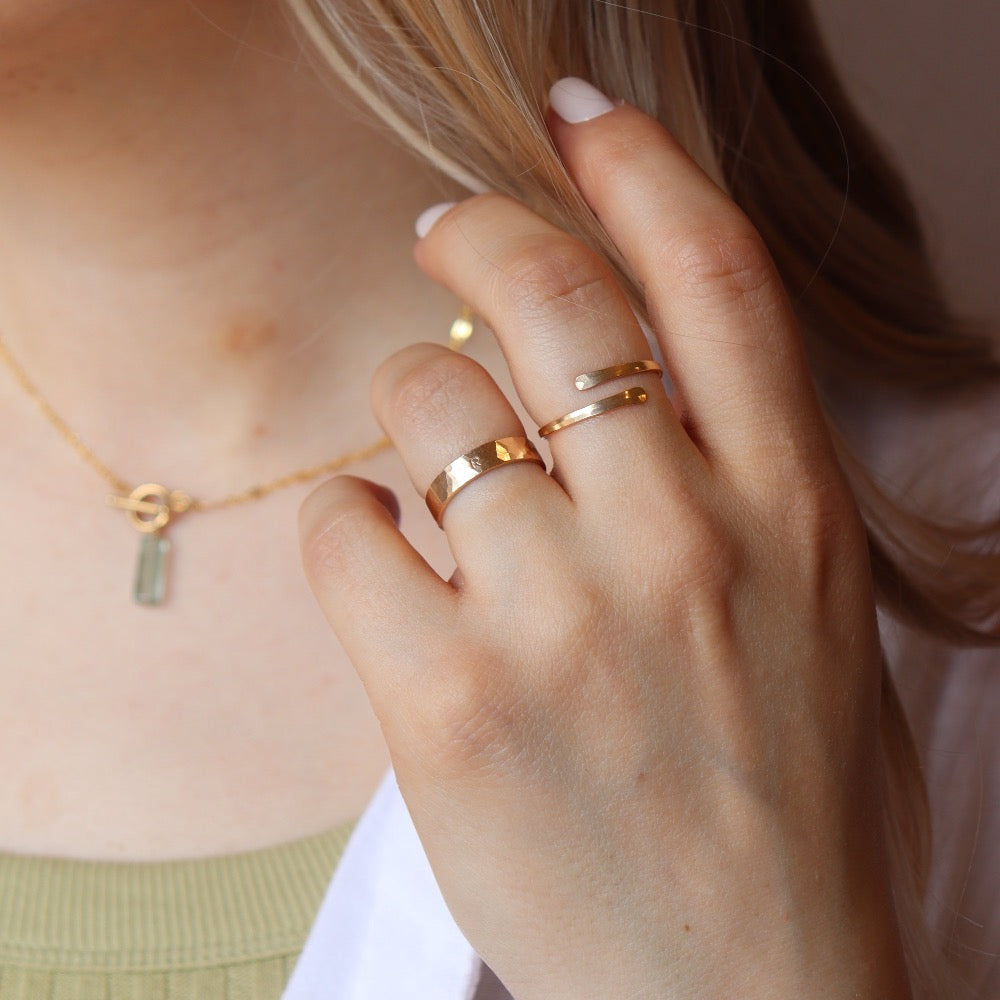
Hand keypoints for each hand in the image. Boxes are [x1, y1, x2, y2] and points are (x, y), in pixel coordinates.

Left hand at [300, 79, 908, 998]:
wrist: (748, 986)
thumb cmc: (776, 793)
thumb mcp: (807, 607)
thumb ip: (727, 476)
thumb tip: (599, 366)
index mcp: (791, 511)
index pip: (713, 274)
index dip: (640, 165)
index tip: (577, 120)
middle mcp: (681, 540)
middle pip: (548, 297)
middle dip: (476, 236)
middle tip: (443, 237)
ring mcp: (560, 621)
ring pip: (423, 410)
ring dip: (409, 417)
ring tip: (436, 484)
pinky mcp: (446, 705)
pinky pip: (345, 531)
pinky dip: (349, 527)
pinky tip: (392, 571)